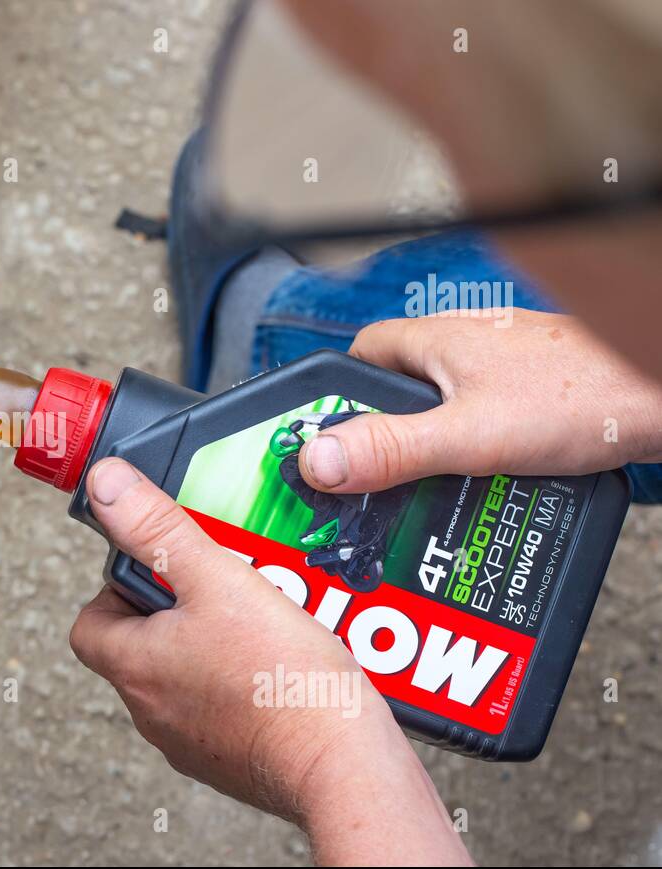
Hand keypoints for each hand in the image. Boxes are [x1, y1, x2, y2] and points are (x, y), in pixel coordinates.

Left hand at [70, 457, 471, 864]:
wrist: (343, 767)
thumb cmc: (283, 681)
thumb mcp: (218, 579)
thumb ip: (159, 529)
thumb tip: (105, 486)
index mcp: (134, 667)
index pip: (89, 624)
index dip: (115, 588)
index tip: (158, 566)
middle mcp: (151, 712)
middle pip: (140, 646)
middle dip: (177, 607)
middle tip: (221, 580)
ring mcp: (191, 742)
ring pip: (185, 676)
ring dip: (212, 641)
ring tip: (261, 613)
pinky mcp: (231, 760)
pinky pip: (223, 708)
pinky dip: (242, 680)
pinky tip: (284, 660)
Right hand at [299, 309, 661, 493]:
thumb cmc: (587, 398)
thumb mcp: (470, 436)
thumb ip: (393, 449)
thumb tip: (316, 461)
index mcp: (437, 340)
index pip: (359, 355)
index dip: (338, 398)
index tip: (327, 441)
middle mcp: (467, 344)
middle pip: (399, 387)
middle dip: (387, 435)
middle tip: (378, 482)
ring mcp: (504, 367)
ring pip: (444, 406)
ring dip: (434, 448)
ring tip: (433, 491)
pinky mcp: (536, 392)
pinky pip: (484, 420)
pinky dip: (476, 451)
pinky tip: (487, 483)